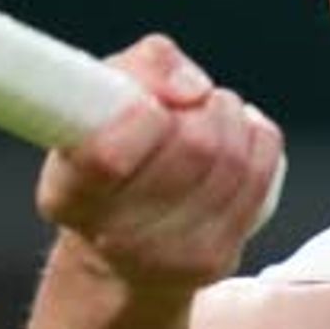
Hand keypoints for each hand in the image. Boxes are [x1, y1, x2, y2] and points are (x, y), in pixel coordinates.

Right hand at [34, 36, 279, 295]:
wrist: (121, 249)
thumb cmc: (109, 160)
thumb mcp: (101, 100)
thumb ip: (141, 67)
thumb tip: (191, 87)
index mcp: (69, 194)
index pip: (111, 156)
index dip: (144, 114)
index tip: (148, 105)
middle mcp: (113, 235)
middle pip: (194, 146)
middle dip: (199, 107)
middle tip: (185, 105)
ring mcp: (169, 256)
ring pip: (232, 159)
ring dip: (228, 118)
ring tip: (207, 117)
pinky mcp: (215, 261)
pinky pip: (260, 175)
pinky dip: (255, 140)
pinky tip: (234, 138)